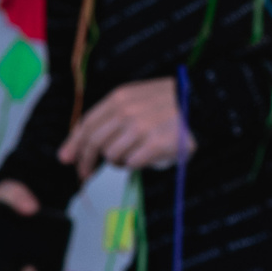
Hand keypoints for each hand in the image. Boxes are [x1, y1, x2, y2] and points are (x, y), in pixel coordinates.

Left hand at [61, 78, 191, 180]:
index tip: (67, 159)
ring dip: (117, 162)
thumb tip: (67, 154)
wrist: (204, 102)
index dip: (74, 145)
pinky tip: (143, 157)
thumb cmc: (167, 105)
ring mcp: (143, 127)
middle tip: (86, 173)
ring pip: (112, 156)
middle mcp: (128, 111)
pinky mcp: (157, 143)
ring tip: (130, 155)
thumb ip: (104, 121)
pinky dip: (135, 164)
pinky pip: (131, 163)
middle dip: (87, 161)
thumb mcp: (134, 101)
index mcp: (120, 97)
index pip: (86, 125)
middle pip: (95, 143)